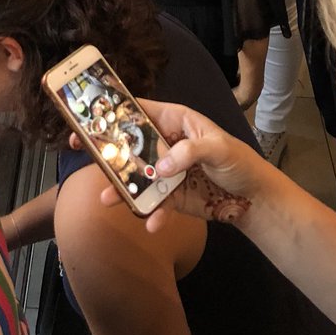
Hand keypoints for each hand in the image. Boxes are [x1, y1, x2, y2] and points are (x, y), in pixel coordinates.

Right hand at [97, 99, 262, 233]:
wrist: (254, 199)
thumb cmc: (239, 162)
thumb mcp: (219, 148)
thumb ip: (189, 151)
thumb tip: (160, 167)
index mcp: (176, 120)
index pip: (140, 111)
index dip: (115, 111)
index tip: (91, 117)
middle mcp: (165, 143)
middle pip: (130, 143)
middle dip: (107, 149)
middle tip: (82, 151)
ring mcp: (166, 171)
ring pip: (137, 176)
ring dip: (121, 187)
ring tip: (107, 199)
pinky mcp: (171, 196)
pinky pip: (155, 203)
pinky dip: (151, 213)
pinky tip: (151, 223)